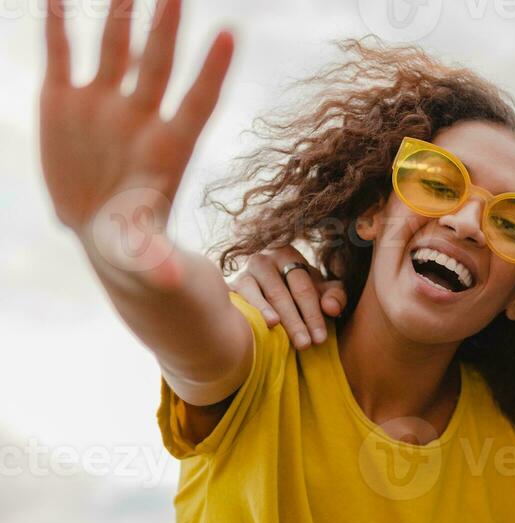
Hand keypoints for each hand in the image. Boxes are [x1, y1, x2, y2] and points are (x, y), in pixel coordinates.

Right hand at [40, 0, 232, 289]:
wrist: (103, 235)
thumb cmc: (137, 248)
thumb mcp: (146, 257)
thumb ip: (155, 259)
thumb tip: (168, 278)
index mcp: (168, 150)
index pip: (197, 102)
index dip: (212, 70)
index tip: (232, 34)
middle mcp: (139, 118)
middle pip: (159, 63)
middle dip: (166, 25)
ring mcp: (102, 106)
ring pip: (115, 49)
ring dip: (121, 13)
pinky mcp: (64, 105)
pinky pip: (60, 56)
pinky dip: (56, 27)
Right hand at [229, 246, 346, 348]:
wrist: (266, 285)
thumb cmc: (300, 289)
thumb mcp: (322, 290)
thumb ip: (335, 297)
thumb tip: (331, 308)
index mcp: (288, 255)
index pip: (303, 287)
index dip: (313, 314)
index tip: (320, 338)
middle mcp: (262, 260)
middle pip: (279, 293)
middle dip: (294, 320)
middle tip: (304, 344)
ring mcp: (242, 273)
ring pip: (254, 294)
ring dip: (265, 312)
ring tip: (274, 326)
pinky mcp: (228, 288)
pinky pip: (235, 300)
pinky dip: (243, 311)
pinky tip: (249, 325)